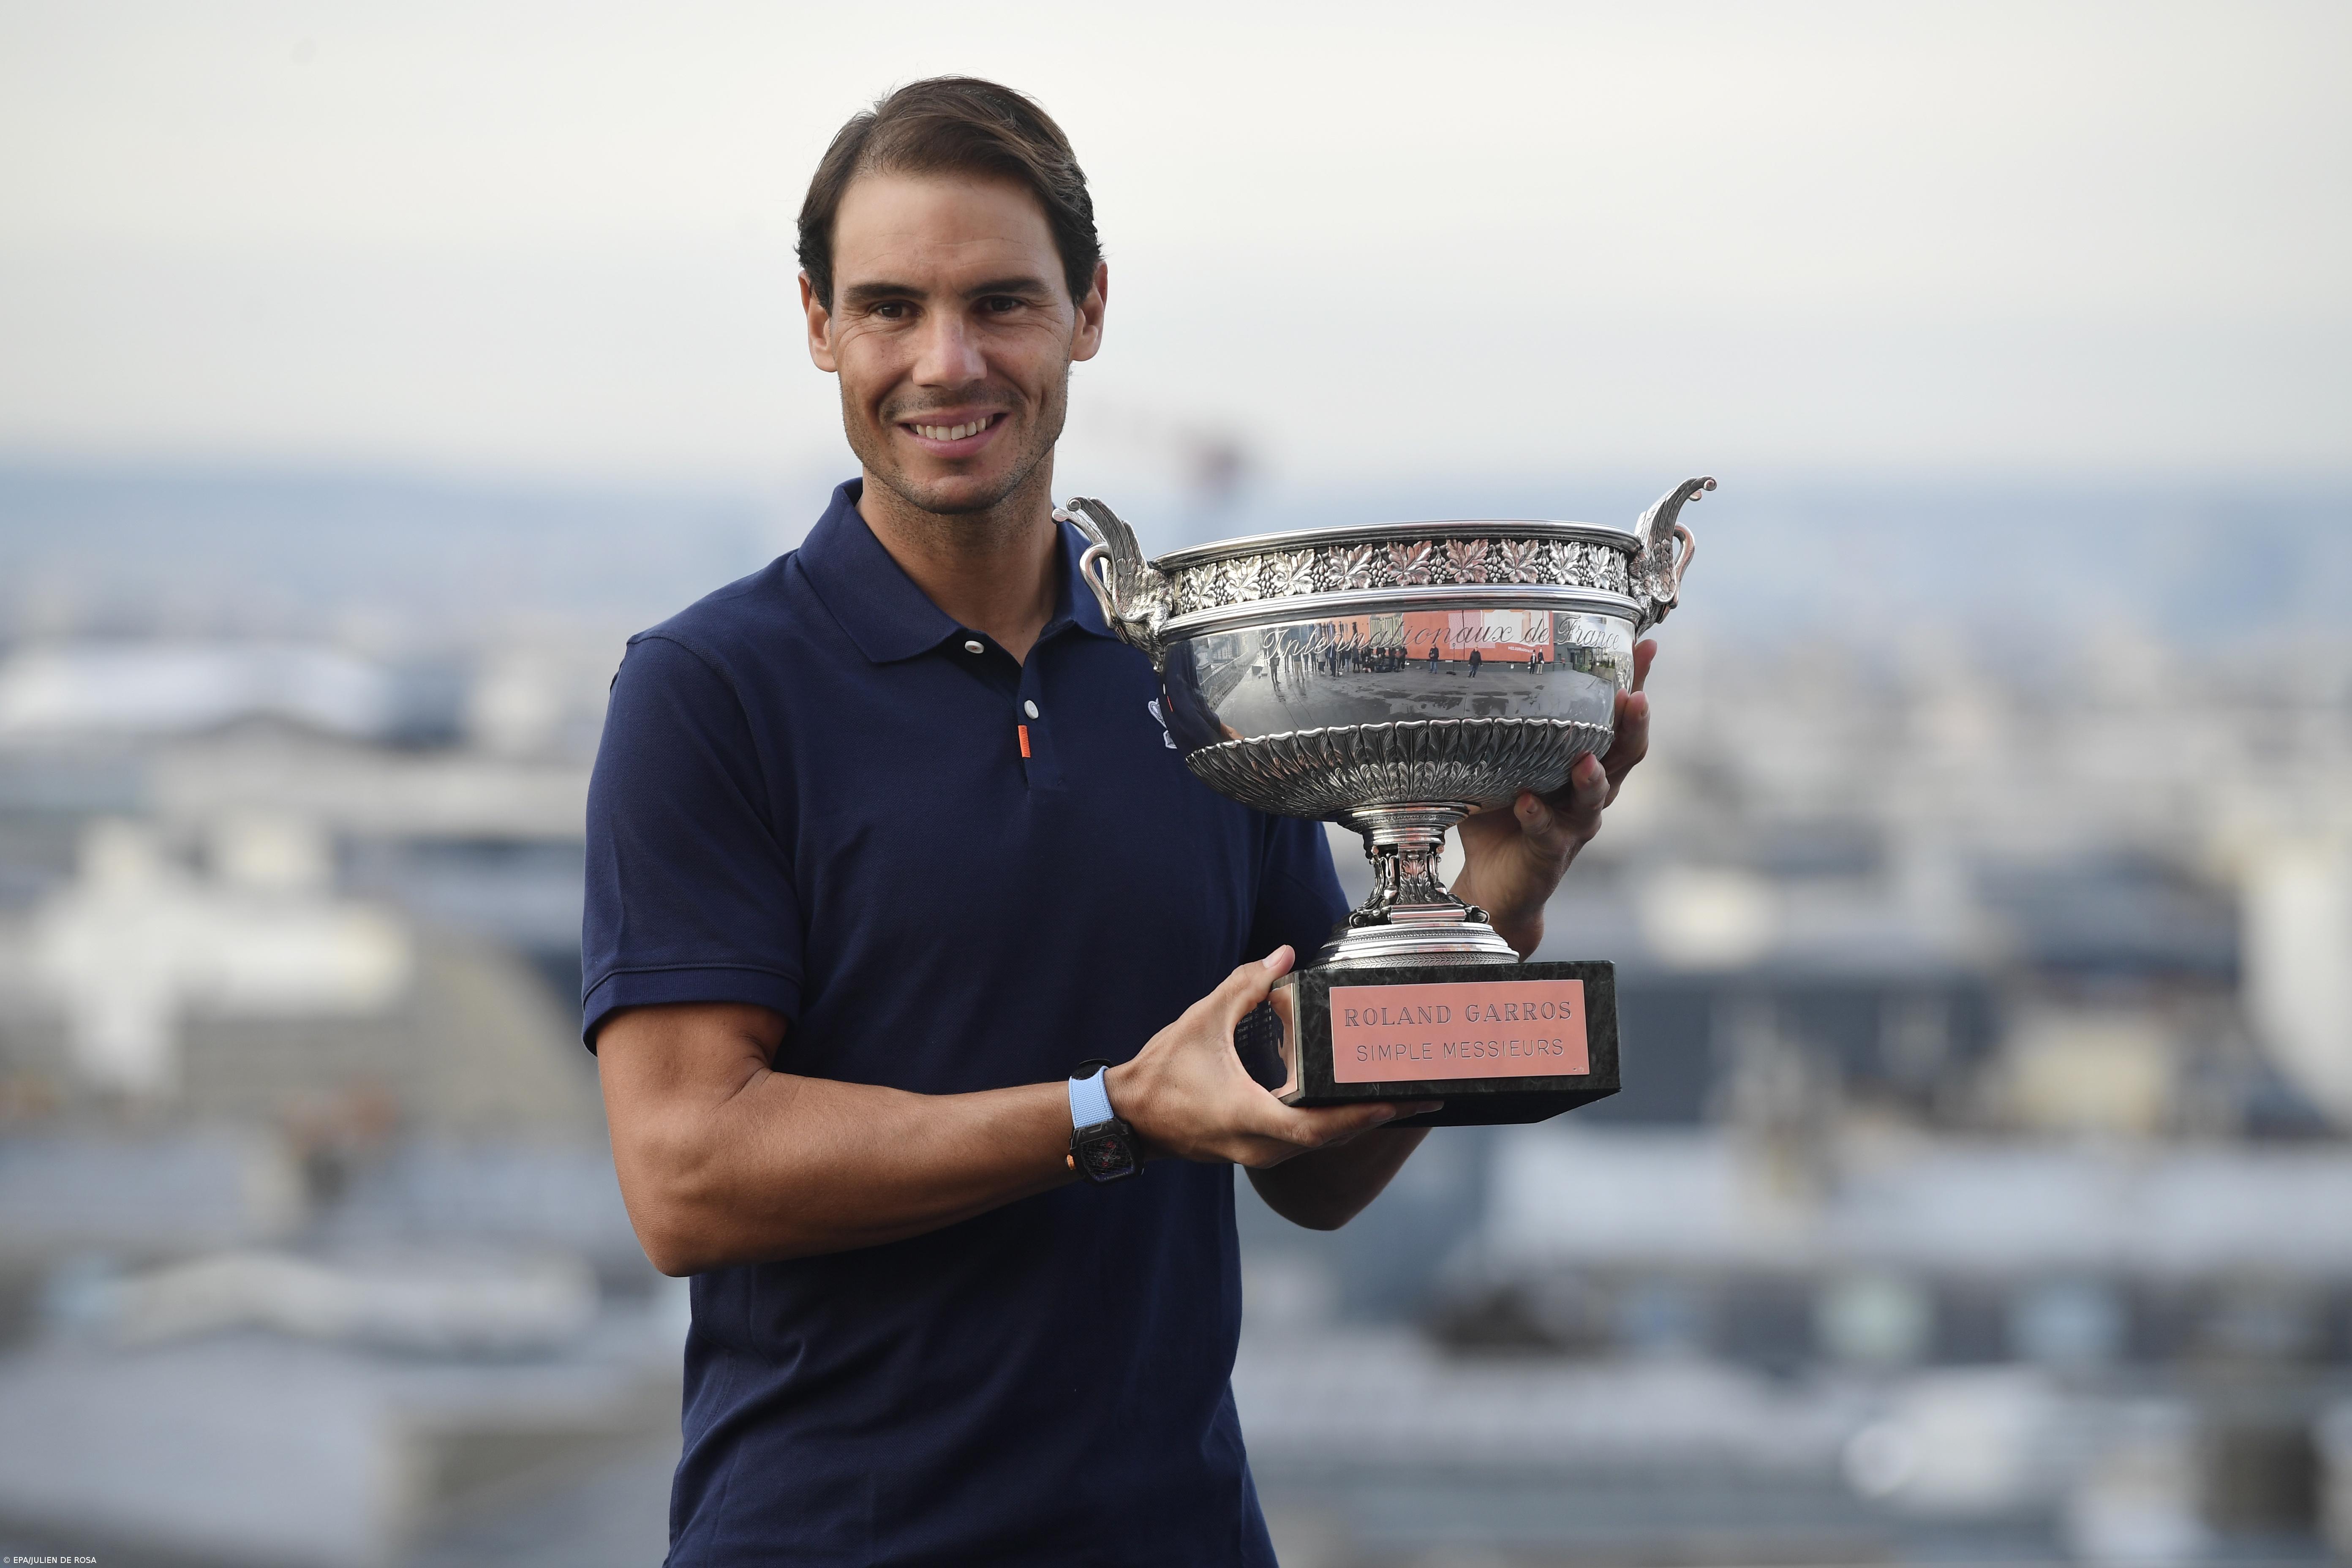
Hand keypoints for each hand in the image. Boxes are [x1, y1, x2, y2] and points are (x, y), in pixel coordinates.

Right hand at [1107, 946, 1437, 1168]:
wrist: (1130, 1118)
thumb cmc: (1162, 1074)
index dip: (1362, 1115)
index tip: (1399, 1101)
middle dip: (1376, 1116)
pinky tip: (1351, 1106)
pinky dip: (1333, 1125)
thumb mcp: (1202, 1021)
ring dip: (1358, 1123)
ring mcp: (1259, 1154)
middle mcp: (1261, 1145)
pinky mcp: (1257, 1150)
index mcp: (1251, 1117)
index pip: (1319, 1125)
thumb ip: (1244, 986)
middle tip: (1418, 1096)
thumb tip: (1281, 956)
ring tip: (1396, 1100)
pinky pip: (1306, 1141)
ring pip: (1321, 1143)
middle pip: (1332, 1138)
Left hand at [1452, 639, 1655, 955]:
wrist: (1492, 882)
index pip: (1616, 719)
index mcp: (1585, 761)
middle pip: (1624, 755)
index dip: (1636, 683)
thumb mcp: (1504, 762)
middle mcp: (1588, 791)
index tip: (1646, 646)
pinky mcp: (1550, 851)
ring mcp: (1573, 823)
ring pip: (1595, 797)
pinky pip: (1548, 831)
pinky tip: (1527, 802)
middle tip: (1635, 698)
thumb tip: (1481, 673)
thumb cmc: (1501, 815)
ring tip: (1585, 761)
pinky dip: (1538, 816)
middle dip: (1632, 726)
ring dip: (1592, 778)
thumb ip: (1504, 728)